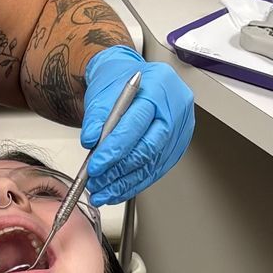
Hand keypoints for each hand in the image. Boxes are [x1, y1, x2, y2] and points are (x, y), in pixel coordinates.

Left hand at [79, 46, 195, 206]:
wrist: (131, 80)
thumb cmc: (119, 82)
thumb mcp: (102, 93)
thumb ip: (96, 118)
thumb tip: (91, 142)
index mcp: (159, 86)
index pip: (136, 124)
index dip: (114, 150)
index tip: (95, 166)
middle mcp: (176, 106)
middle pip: (149, 147)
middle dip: (119, 170)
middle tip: (97, 182)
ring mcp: (181, 127)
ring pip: (153, 163)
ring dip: (126, 183)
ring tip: (104, 191)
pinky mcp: (179, 144)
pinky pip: (158, 169)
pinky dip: (136, 182)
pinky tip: (119, 189)